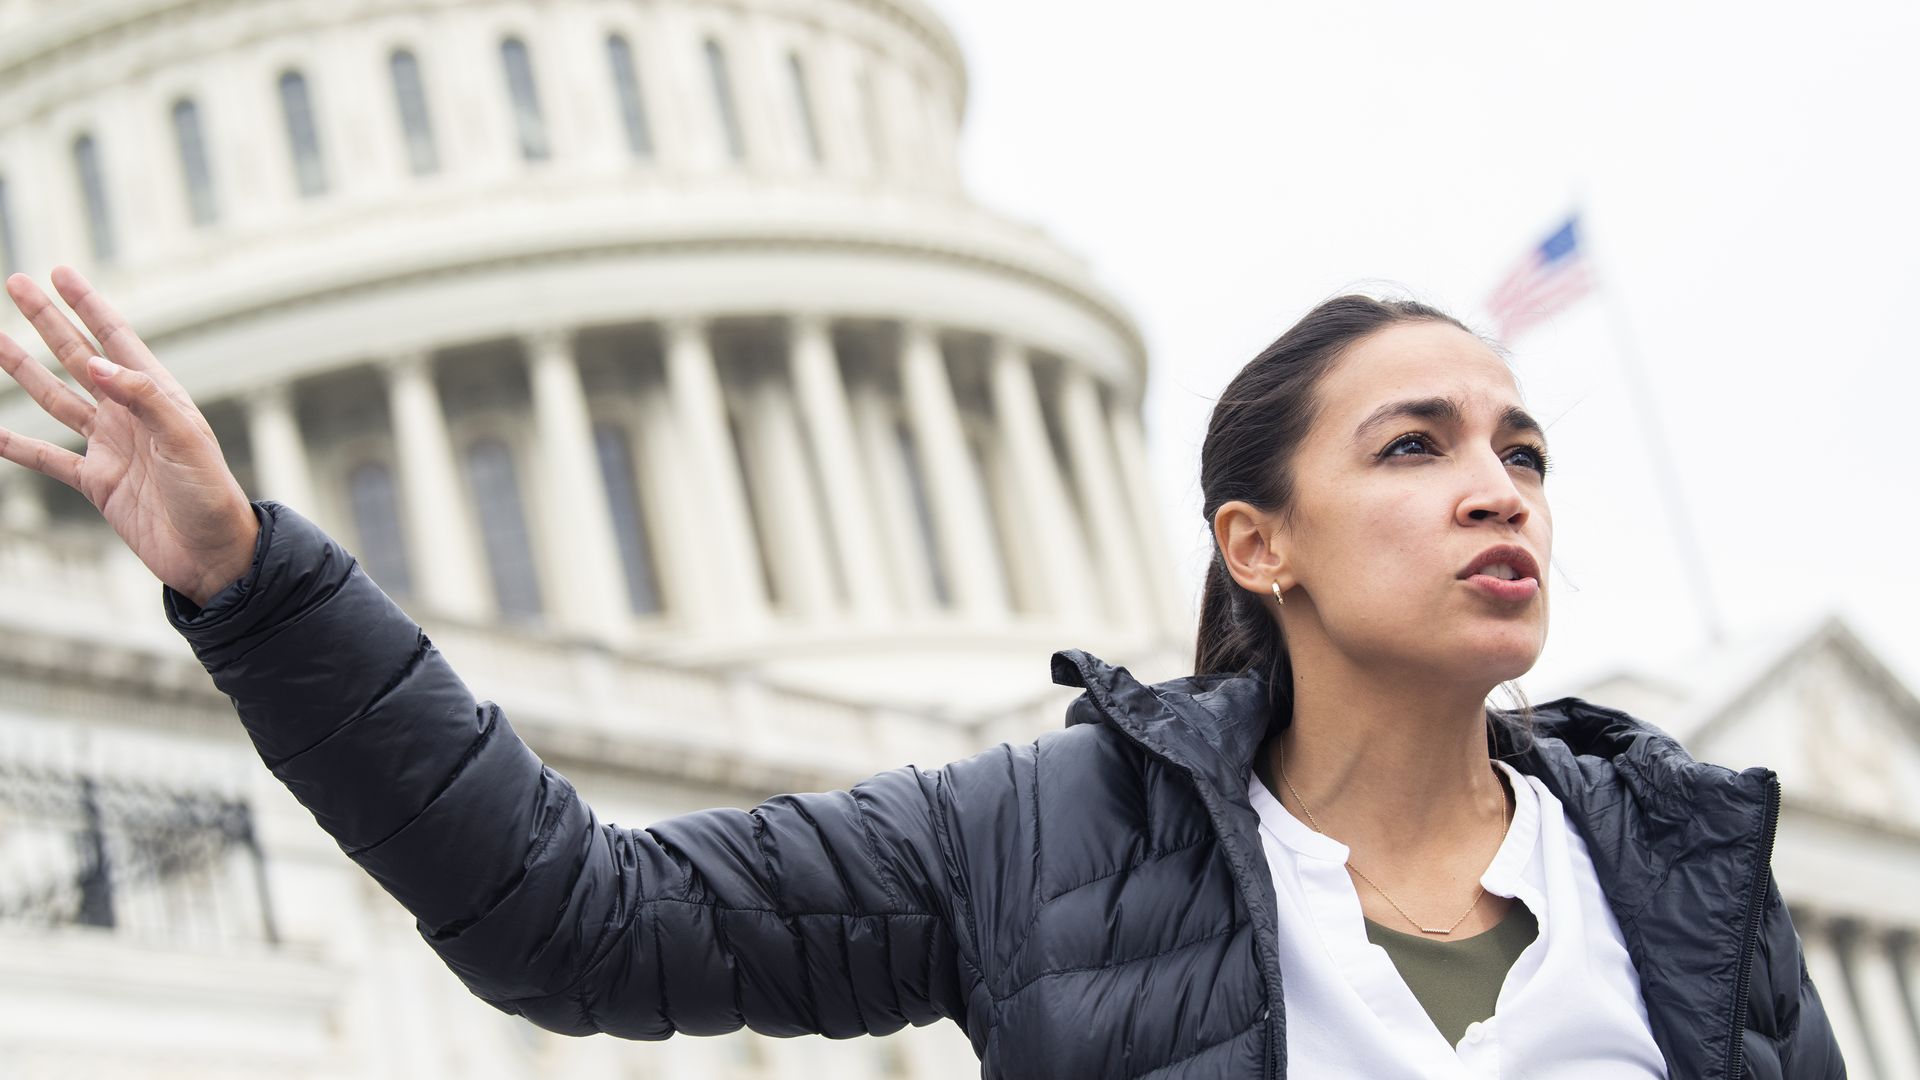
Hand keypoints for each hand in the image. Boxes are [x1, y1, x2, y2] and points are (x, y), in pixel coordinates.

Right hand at [0, 266, 259, 607]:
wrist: (212, 556)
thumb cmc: (212, 496)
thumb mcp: (185, 440)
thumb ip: (143, 398)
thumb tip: (96, 364)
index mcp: (159, 397)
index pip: (116, 339)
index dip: (87, 305)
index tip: (59, 272)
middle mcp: (131, 415)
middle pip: (79, 357)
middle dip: (48, 321)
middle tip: (15, 284)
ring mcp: (111, 446)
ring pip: (56, 398)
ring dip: (23, 369)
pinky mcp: (96, 482)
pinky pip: (46, 457)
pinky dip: (15, 443)